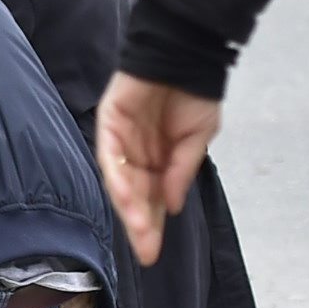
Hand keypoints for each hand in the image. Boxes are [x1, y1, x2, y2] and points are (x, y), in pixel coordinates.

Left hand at [95, 71, 222, 264]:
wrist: (185, 52)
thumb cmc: (194, 92)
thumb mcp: (198, 138)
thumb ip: (182, 170)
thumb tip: (174, 205)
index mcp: (158, 160)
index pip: (152, 200)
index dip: (152, 225)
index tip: (153, 254)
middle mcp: (136, 154)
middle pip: (134, 197)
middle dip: (140, 225)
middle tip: (147, 250)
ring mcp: (121, 139)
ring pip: (120, 180)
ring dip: (130, 206)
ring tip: (140, 229)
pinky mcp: (110, 122)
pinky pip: (110, 154)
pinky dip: (118, 175)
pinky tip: (128, 194)